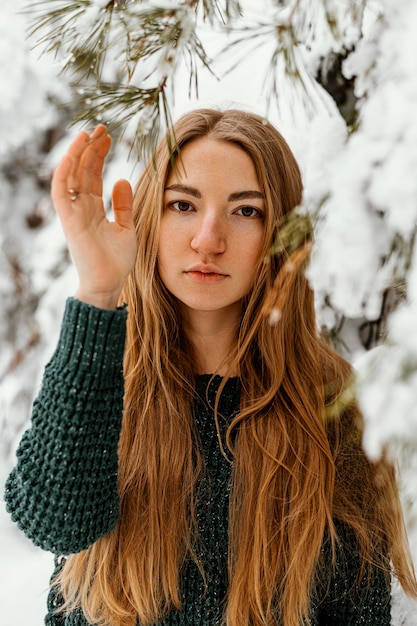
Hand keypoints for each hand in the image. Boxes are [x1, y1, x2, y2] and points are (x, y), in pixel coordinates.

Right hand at [51, 125, 137, 308]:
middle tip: (102, 127)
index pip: (93, 175)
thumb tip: (121, 179)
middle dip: (90, 148)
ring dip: (76, 154)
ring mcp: (74, 214)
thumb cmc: (117, 261)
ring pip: (70, 176)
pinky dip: (65, 172)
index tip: (109, 136)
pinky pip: (61, 192)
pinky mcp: (69, 221)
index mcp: (93, 209)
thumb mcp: (127, 228)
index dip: (99, 154)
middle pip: (82, 171)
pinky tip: (74, 153)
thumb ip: (123, 205)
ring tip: (88, 133)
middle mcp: (81, 208)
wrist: (110, 284)